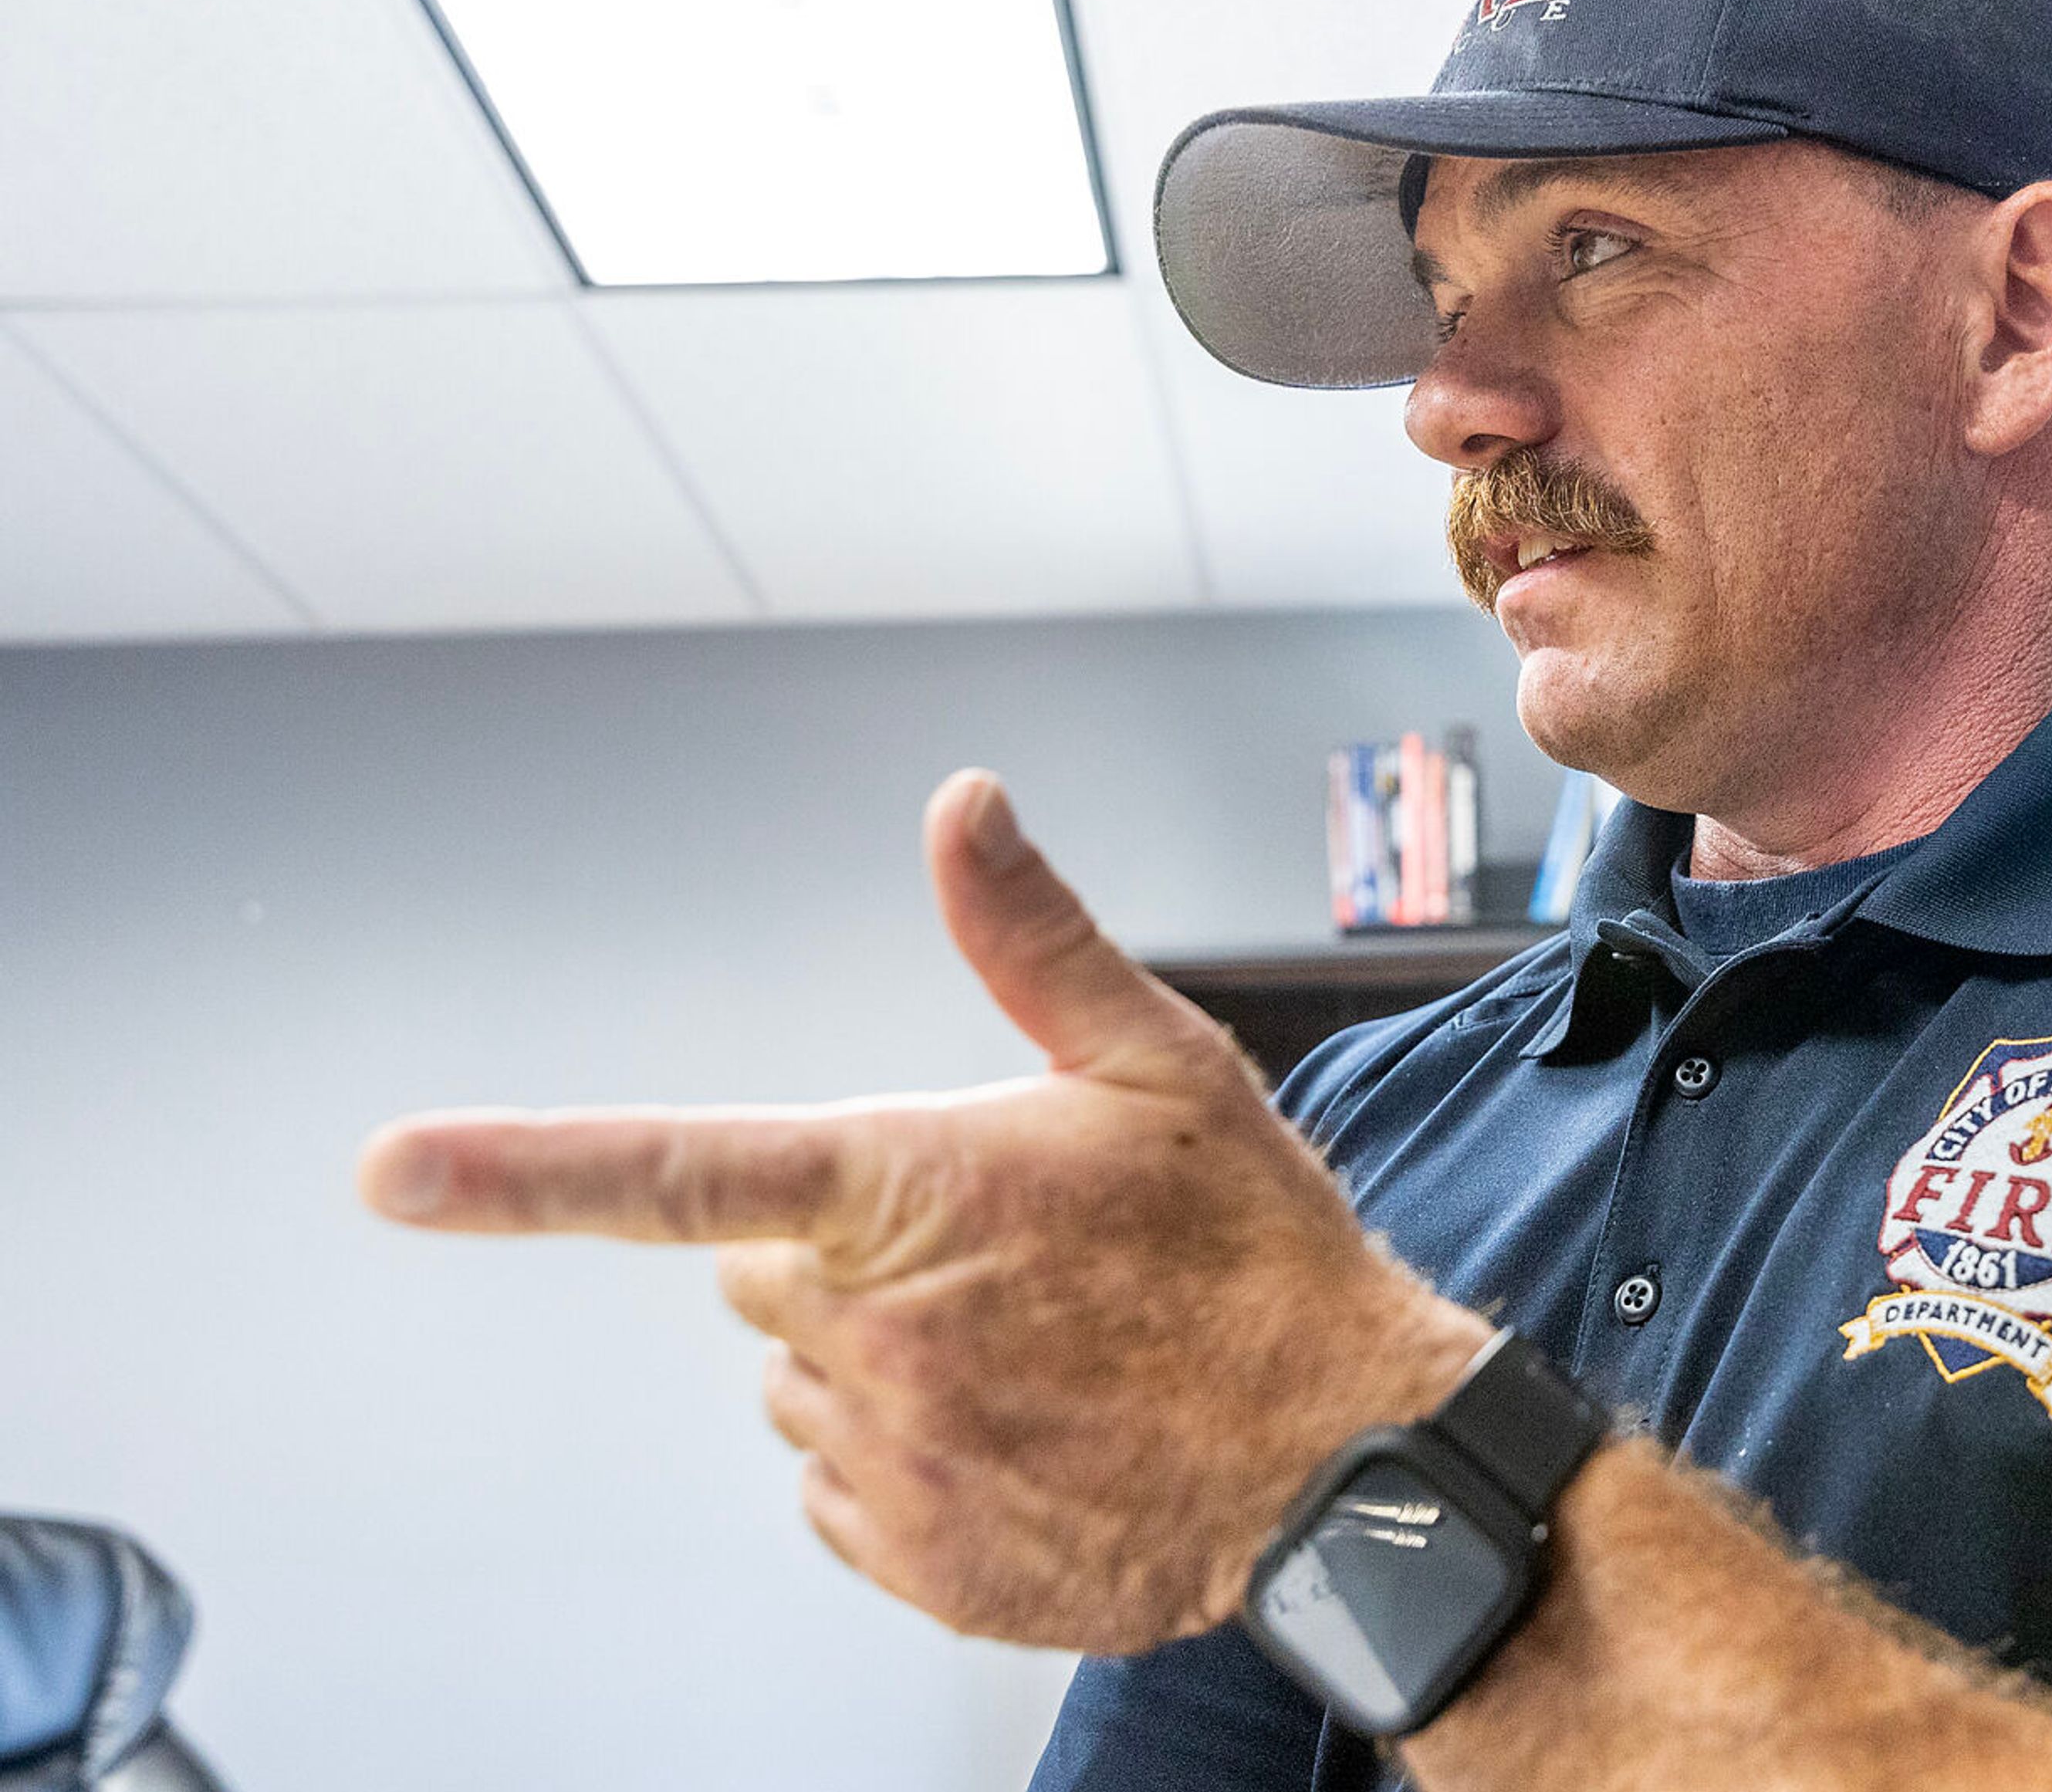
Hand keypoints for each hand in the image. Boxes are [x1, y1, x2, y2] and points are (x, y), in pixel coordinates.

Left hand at [358, 771, 1490, 1652]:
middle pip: (763, 1275)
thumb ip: (1031, 939)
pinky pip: (846, 1492)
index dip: (520, 1169)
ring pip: (804, 1384)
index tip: (394, 1172)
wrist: (1342, 1464)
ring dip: (882, 1357)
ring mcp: (892, 1462)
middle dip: (846, 1252)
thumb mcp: (1161, 1066)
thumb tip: (959, 805)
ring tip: (1037, 1347)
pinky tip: (1029, 1429)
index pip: (677, 1173)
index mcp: (912, 1191)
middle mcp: (874, 1335)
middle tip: (998, 1251)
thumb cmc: (1256, 1252)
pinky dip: (910, 1458)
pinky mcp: (919, 1561)